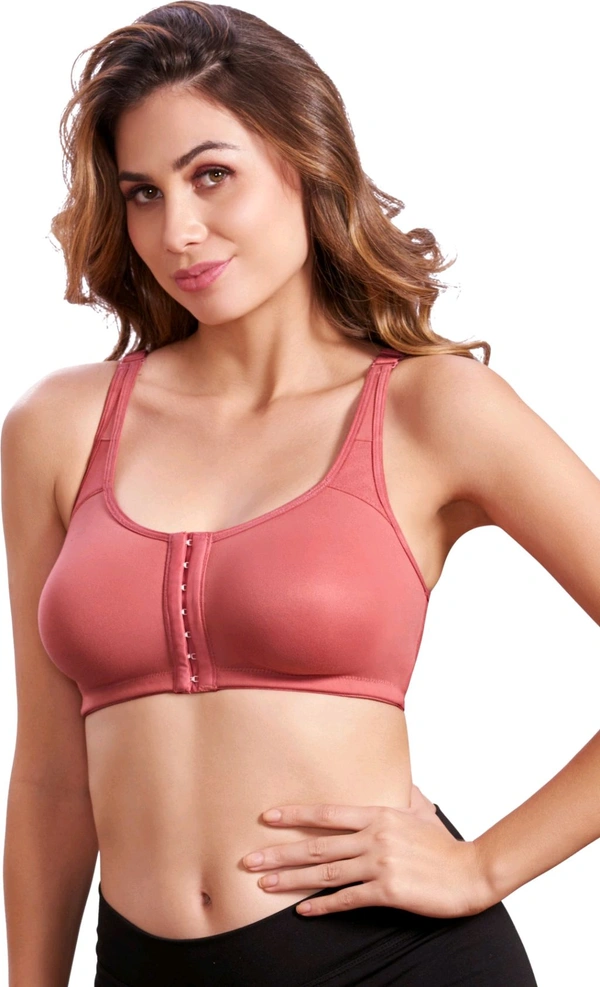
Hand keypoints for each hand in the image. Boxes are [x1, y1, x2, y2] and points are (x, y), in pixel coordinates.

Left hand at [242, 791, 487, 918]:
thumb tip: (394, 777)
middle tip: (249, 860)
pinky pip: (347, 899)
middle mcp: (374, 836)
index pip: (327, 813)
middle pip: (317, 845)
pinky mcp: (388, 890)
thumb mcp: (420, 810)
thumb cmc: (443, 845)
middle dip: (279, 853)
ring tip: (264, 885)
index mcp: (378, 814)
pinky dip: (322, 906)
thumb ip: (401, 795)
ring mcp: (380, 864)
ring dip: (290, 880)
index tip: (266, 818)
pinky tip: (302, 911)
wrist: (471, 872)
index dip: (294, 815)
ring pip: (325, 873)